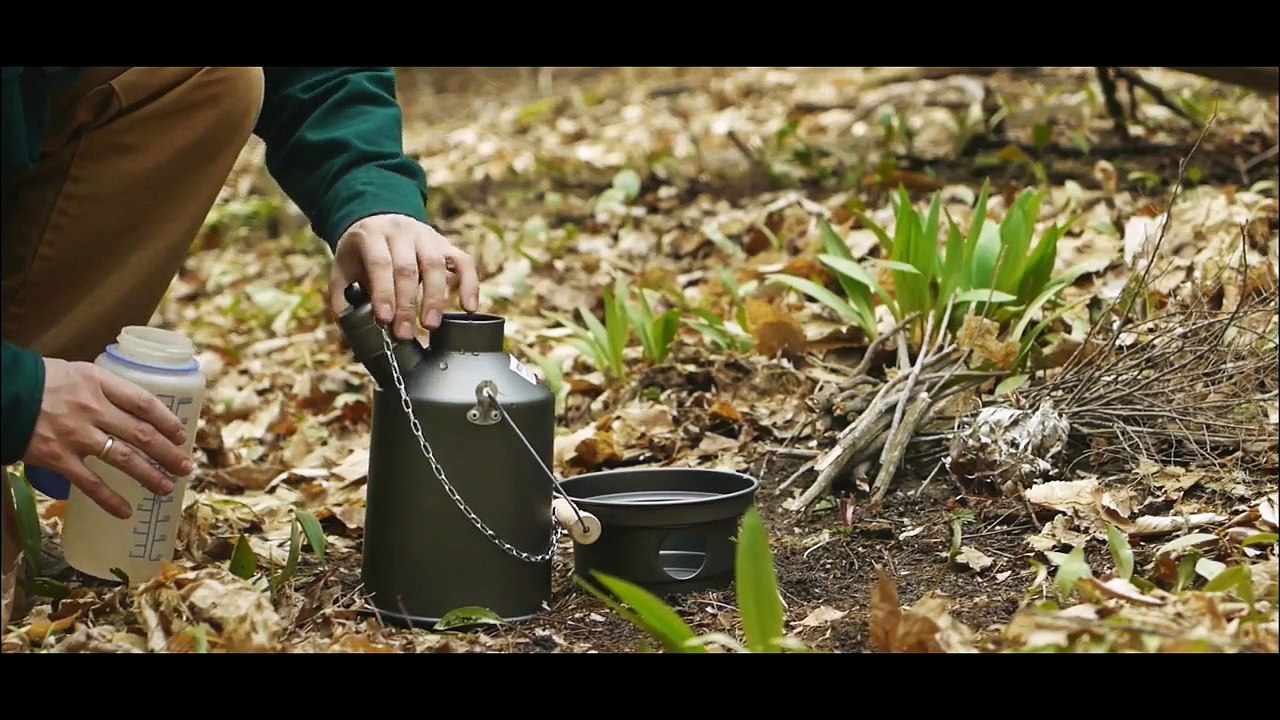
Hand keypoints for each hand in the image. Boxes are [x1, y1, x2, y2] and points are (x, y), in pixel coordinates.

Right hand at [23, 359, 192, 518]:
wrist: (0, 394)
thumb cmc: (40, 382)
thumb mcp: (79, 373)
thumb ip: (106, 389)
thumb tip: (137, 409)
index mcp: (99, 383)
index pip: (144, 403)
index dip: (167, 420)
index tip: (181, 434)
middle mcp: (92, 409)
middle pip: (141, 433)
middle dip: (168, 453)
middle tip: (187, 467)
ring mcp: (76, 436)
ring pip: (123, 459)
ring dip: (149, 476)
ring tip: (168, 488)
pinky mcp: (57, 458)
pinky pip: (89, 483)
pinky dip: (110, 500)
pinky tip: (126, 512)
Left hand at [328, 214, 479, 338]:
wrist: (380, 220)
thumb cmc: (362, 254)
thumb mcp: (344, 271)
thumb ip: (344, 304)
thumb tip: (347, 345)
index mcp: (372, 235)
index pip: (380, 263)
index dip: (383, 292)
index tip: (385, 319)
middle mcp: (402, 232)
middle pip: (408, 267)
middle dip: (407, 303)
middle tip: (404, 333)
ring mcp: (428, 237)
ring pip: (436, 265)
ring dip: (435, 298)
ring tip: (430, 325)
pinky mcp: (448, 245)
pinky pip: (464, 262)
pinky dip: (470, 284)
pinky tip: (468, 308)